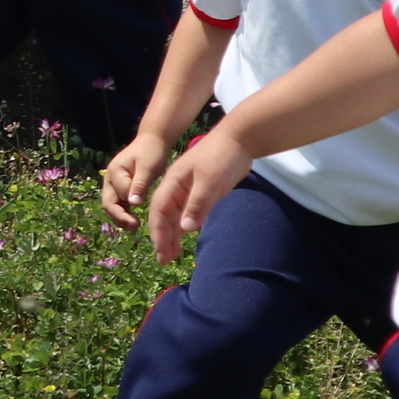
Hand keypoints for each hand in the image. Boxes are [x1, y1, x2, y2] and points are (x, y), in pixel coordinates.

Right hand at [97, 133, 173, 231]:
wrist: (153, 141)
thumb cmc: (152, 153)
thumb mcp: (148, 167)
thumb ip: (139, 185)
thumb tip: (133, 204)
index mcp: (115, 172)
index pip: (119, 195)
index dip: (129, 206)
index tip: (141, 219)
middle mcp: (109, 179)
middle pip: (108, 203)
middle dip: (119, 217)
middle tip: (135, 228)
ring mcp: (113, 183)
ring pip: (111, 205)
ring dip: (120, 217)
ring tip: (135, 227)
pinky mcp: (119, 187)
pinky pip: (118, 203)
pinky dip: (124, 212)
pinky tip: (134, 220)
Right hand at [145, 131, 249, 264]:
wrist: (239, 139)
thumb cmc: (222, 157)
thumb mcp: (209, 181)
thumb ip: (197, 204)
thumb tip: (185, 229)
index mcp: (172, 182)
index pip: (159, 210)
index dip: (158, 230)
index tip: (161, 249)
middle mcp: (176, 187)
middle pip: (164, 216)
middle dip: (162, 237)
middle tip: (163, 259)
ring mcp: (188, 190)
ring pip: (175, 216)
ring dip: (172, 235)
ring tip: (171, 255)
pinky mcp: (201, 193)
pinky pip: (188, 213)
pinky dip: (184, 226)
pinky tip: (183, 237)